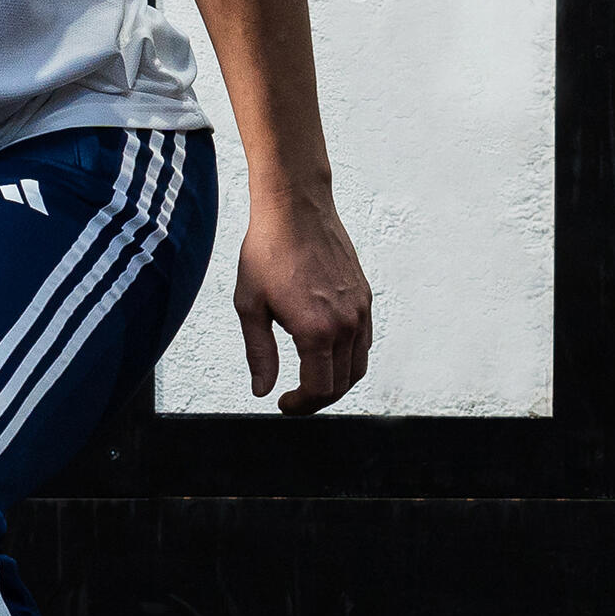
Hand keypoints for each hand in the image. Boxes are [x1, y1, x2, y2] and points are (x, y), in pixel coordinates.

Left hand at [234, 187, 372, 413]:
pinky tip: (325, 351)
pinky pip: (365, 340)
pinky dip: (349, 357)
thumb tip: (262, 389)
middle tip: (295, 398)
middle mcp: (346, 323)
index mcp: (316, 330)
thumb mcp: (249, 306)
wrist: (295, 209)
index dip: (302, 406)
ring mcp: (360, 310)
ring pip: (358, 365)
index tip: (284, 404)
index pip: (320, 389)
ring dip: (337, 380)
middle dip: (318, 398)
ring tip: (310, 379)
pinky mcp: (365, 296)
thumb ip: (259, 353)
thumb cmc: (267, 252)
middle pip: (343, 383)